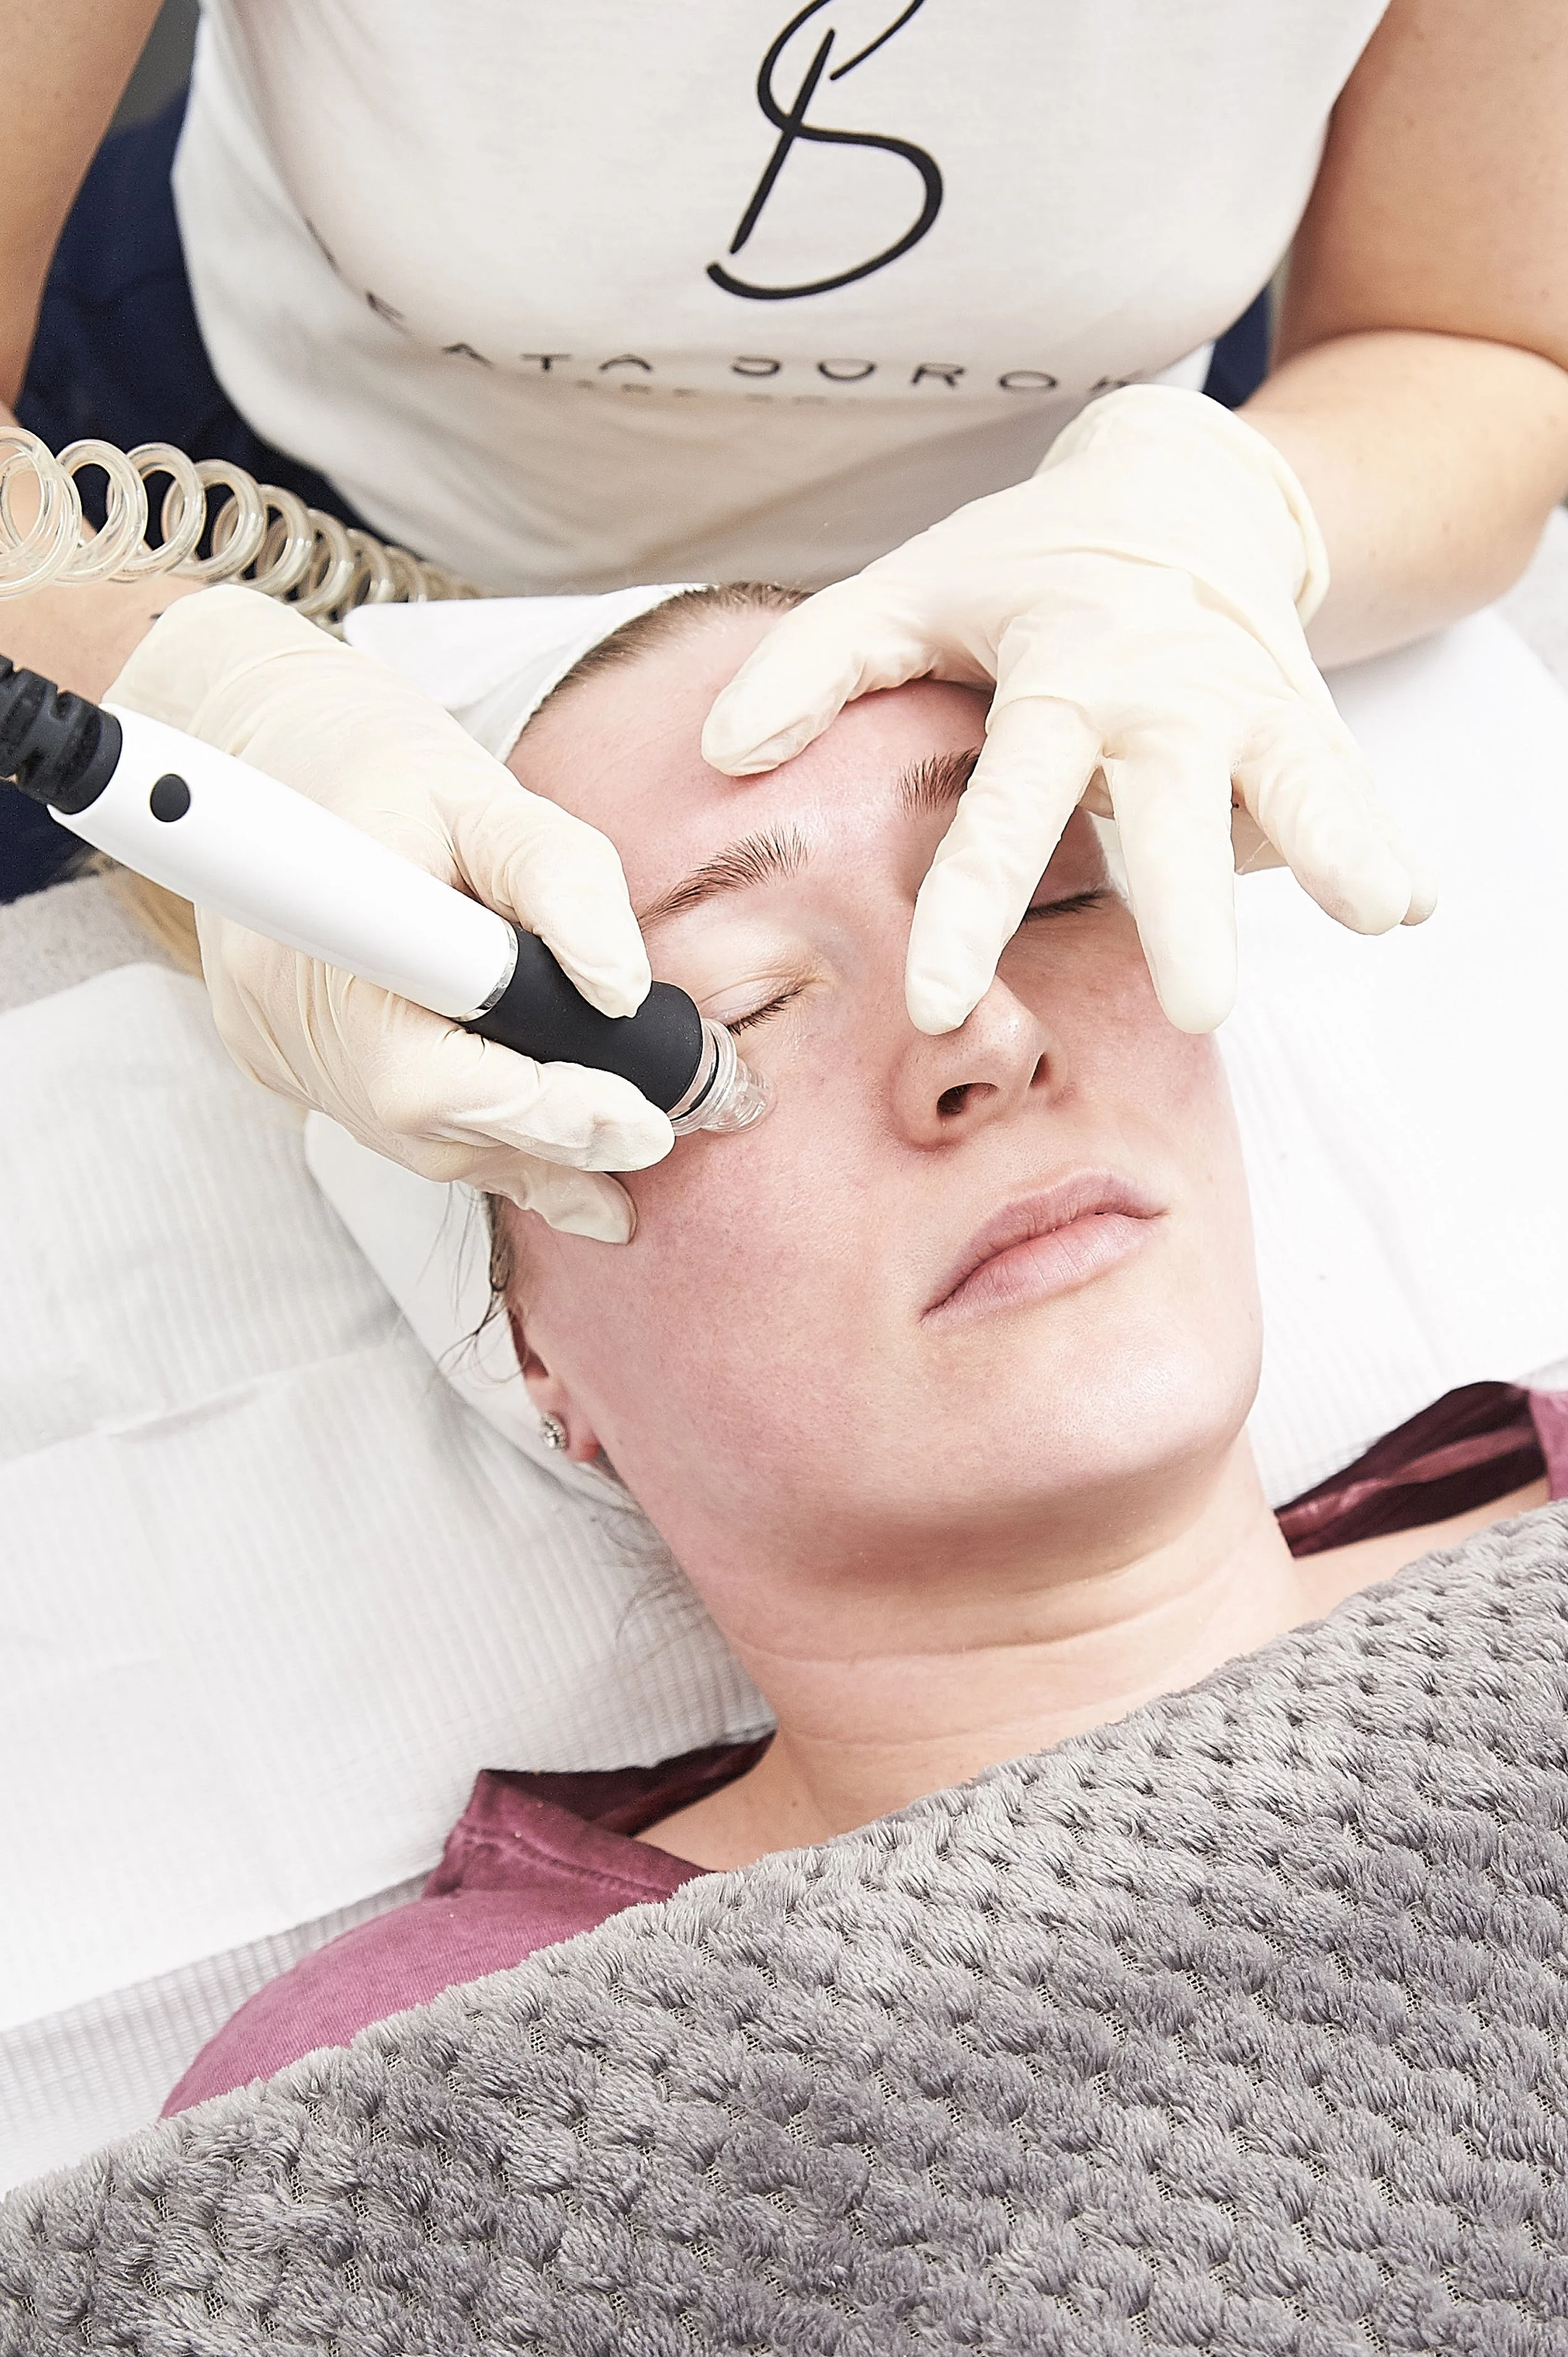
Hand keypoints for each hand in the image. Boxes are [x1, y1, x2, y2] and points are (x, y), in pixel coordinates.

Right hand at [108, 586, 670, 1239]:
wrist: (280, 755)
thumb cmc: (389, 769)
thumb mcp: (493, 796)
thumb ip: (564, 882)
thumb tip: (621, 990)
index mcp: (329, 924)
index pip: (428, 1069)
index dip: (538, 1110)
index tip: (636, 1123)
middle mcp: (284, 1002)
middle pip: (424, 1123)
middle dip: (551, 1139)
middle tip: (651, 1135)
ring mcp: (276, 1044)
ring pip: (410, 1142)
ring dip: (521, 1150)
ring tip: (614, 1141)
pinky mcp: (283, 1063)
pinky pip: (389, 1127)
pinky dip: (476, 1133)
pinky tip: (545, 1132)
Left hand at [703, 387, 1434, 1034]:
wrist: (1179, 495)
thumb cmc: (1020, 571)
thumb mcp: (909, 592)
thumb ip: (813, 666)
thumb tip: (719, 752)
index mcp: (1056, 670)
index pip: (1008, 800)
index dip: (972, 900)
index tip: (941, 1001)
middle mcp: (1162, 692)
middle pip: (1174, 808)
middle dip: (1186, 904)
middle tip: (1195, 1006)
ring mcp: (1249, 705)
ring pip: (1295, 785)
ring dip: (1336, 845)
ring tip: (1376, 909)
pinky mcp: (1309, 723)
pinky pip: (1347, 788)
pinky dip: (1381, 839)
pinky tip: (1410, 902)